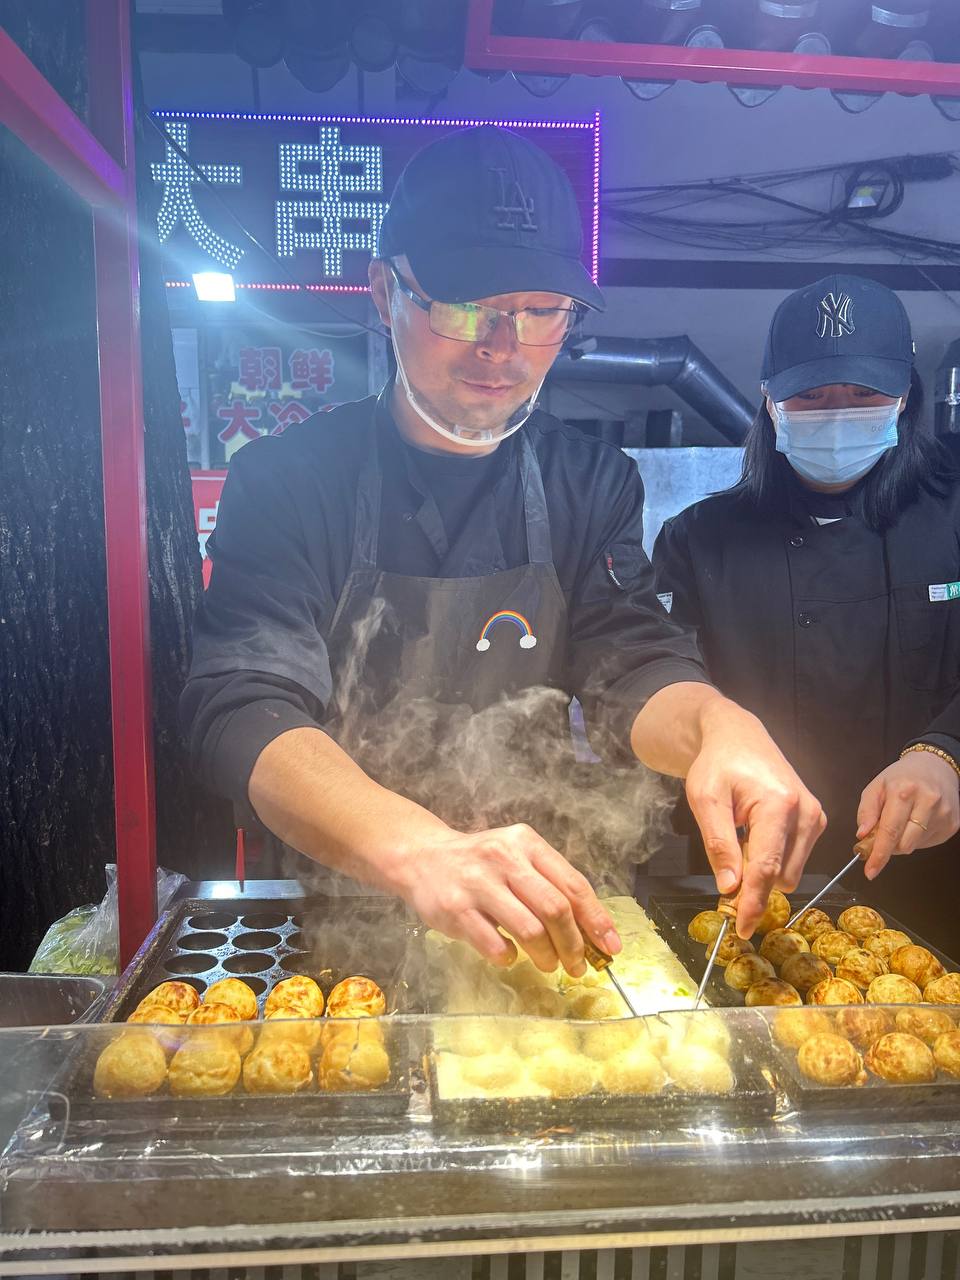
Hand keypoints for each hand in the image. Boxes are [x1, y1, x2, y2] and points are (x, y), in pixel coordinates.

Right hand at [393, 823, 620, 976]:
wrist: (422, 857)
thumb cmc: (480, 862)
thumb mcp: (517, 857)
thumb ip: (549, 884)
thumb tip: (591, 930)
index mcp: (526, 843)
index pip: (573, 885)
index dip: (596, 920)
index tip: (610, 946)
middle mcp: (504, 858)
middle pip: (555, 909)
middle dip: (574, 944)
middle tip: (578, 965)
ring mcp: (478, 884)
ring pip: (530, 930)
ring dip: (547, 956)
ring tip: (549, 965)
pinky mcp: (455, 910)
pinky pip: (495, 945)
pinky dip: (509, 957)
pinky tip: (509, 956)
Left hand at [684, 699, 825, 937]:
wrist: (739, 736)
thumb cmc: (718, 764)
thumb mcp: (705, 800)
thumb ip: (719, 844)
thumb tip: (729, 887)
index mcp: (778, 804)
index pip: (767, 867)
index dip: (752, 902)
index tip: (742, 929)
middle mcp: (806, 812)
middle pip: (781, 875)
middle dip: (753, 883)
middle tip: (724, 869)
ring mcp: (815, 817)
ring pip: (790, 872)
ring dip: (762, 869)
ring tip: (740, 838)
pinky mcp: (816, 821)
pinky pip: (795, 859)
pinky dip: (773, 858)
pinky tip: (755, 835)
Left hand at [857, 752, 959, 878]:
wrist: (935, 766)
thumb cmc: (902, 777)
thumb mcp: (876, 786)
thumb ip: (866, 811)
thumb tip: (862, 835)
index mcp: (904, 792)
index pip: (889, 831)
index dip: (879, 854)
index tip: (870, 870)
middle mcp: (927, 802)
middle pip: (904, 844)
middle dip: (889, 847)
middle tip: (881, 837)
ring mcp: (943, 814)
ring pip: (915, 846)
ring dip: (902, 841)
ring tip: (902, 821)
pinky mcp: (952, 824)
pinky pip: (927, 843)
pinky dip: (916, 838)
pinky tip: (916, 821)